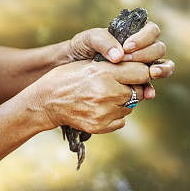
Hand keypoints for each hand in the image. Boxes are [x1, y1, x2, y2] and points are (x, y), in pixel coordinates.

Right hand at [31, 59, 151, 134]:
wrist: (46, 101)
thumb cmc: (66, 78)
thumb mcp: (89, 64)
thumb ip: (116, 66)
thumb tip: (143, 73)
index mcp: (105, 73)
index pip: (142, 73)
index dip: (139, 72)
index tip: (133, 73)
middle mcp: (107, 93)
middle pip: (139, 91)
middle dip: (132, 87)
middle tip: (117, 85)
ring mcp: (104, 112)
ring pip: (131, 107)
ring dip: (123, 102)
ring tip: (105, 96)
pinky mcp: (100, 126)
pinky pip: (121, 121)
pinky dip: (115, 115)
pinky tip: (101, 108)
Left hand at [66, 22, 174, 97]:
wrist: (69, 68)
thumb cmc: (80, 48)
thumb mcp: (88, 39)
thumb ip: (103, 41)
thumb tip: (119, 56)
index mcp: (132, 35)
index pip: (151, 31)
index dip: (144, 38)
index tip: (127, 47)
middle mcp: (140, 50)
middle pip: (158, 49)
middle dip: (147, 54)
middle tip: (128, 60)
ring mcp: (139, 67)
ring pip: (161, 65)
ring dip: (160, 69)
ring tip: (151, 73)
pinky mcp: (134, 83)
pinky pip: (149, 86)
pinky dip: (150, 89)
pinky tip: (147, 93)